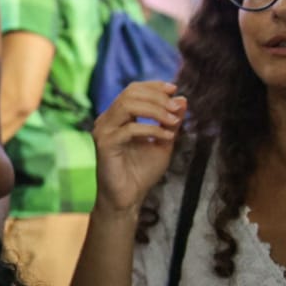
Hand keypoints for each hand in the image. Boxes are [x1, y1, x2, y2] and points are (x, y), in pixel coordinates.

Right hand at [92, 81, 185, 212]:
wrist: (128, 198)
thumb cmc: (141, 172)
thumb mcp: (163, 142)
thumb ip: (171, 122)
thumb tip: (182, 100)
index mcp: (117, 117)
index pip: (133, 90)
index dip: (154, 86)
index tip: (174, 90)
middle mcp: (107, 120)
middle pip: (130, 93)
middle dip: (157, 97)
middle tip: (176, 109)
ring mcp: (103, 131)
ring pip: (127, 105)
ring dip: (155, 110)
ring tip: (172, 121)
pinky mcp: (105, 144)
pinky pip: (130, 129)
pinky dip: (152, 130)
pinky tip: (166, 137)